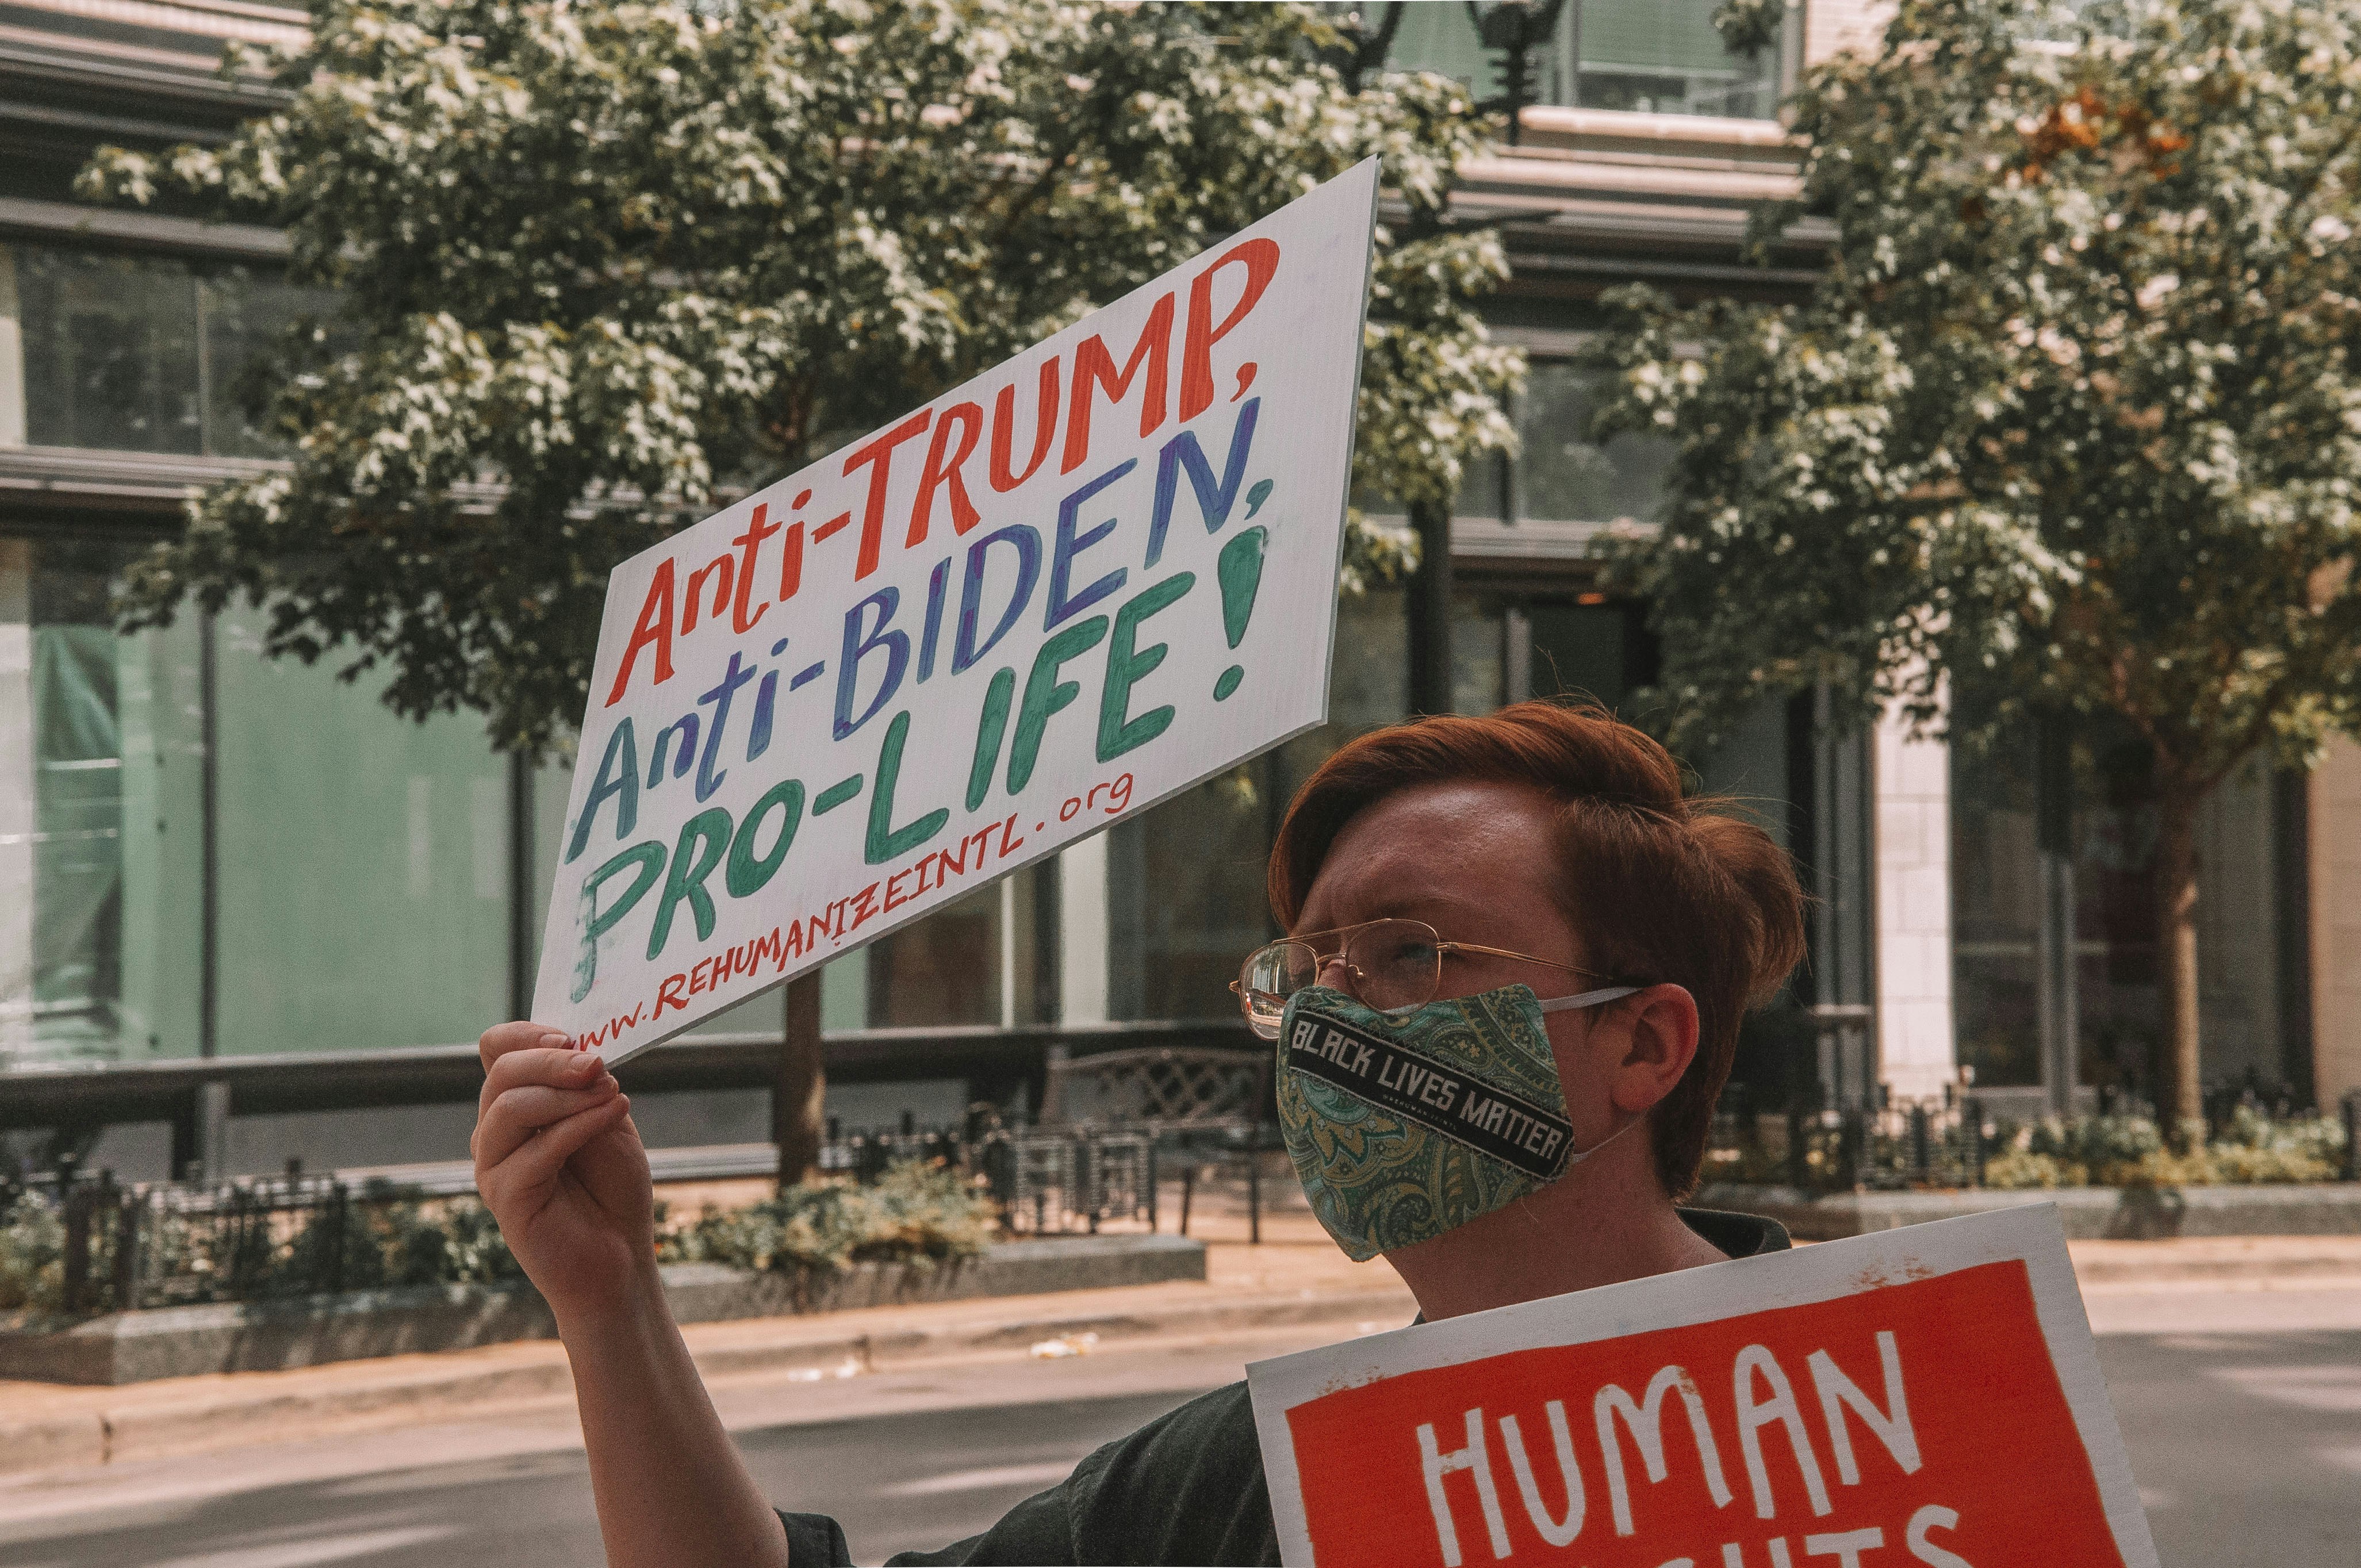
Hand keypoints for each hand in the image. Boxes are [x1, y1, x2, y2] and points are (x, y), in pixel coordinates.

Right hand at [473, 1021, 654, 1320]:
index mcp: (515, 1105)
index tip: (573, 1038)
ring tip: (613, 1094)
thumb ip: (588, 1086)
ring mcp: (494, 1166)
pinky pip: (536, 1150)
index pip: (498, 1051)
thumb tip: (581, 1052)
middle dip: (553, 1061)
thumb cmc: (612, 1188)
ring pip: (510, 1107)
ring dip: (567, 1093)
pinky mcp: (506, 1198)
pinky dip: (580, 1125)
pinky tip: (616, 1113)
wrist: (620, 1256)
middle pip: (502, 1074)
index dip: (528, 1035)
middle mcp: (495, 1132)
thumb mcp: (607, 1120)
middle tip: (598, 1064)